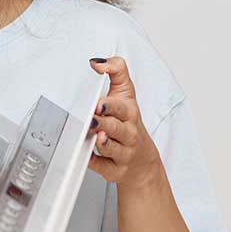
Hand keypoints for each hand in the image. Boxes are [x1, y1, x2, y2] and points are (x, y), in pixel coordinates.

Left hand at [87, 57, 163, 189]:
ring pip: (112, 149)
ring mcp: (123, 153)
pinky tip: (88, 157)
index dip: (110, 106)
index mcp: (129, 113)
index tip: (98, 104)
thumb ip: (116, 71)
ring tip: (95, 136)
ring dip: (103, 143)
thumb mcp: (126, 93)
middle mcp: (128, 134)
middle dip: (105, 124)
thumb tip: (98, 61)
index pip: (121, 108)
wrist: (142, 160)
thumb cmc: (128, 123)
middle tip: (93, 119)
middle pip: (117, 128)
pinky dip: (95, 164)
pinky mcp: (115, 170)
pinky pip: (103, 168)